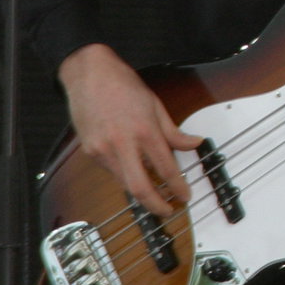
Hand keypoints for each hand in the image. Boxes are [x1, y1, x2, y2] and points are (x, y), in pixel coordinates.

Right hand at [58, 44, 201, 216]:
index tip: (185, 195)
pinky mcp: (90, 151)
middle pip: (139, 187)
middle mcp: (122, 143)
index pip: (165, 168)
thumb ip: (174, 130)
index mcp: (144, 130)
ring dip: (140, 192)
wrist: (89, 74)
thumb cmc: (123, 85)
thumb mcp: (155, 104)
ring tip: (154, 195)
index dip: (177, 186)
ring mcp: (103, 149)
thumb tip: (195, 143)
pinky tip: (133, 171)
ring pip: (124, 183)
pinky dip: (125, 174)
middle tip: (167, 210)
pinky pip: (111, 171)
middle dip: (155, 205)